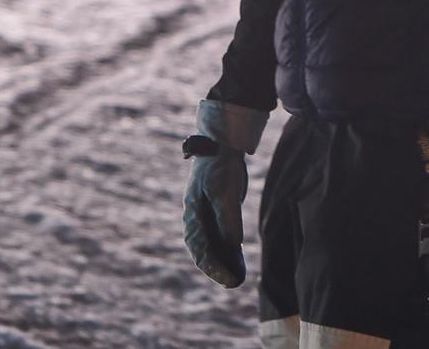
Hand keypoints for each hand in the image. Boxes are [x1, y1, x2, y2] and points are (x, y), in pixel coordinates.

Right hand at [182, 100, 267, 287]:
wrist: (219, 144)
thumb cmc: (219, 166)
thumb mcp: (224, 191)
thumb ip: (228, 218)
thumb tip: (233, 245)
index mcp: (192, 214)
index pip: (201, 248)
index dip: (214, 266)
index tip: (229, 279)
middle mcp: (194, 217)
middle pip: (202, 250)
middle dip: (216, 268)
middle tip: (233, 283)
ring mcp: (202, 214)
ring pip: (209, 245)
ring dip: (220, 261)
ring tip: (235, 276)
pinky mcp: (213, 211)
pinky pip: (216, 236)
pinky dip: (224, 249)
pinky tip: (234, 258)